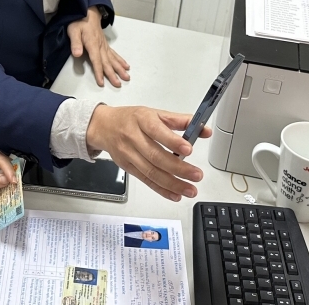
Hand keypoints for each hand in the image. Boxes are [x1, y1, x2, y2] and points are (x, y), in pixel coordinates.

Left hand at [0, 148, 16, 203]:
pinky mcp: (1, 171)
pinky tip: (14, 186)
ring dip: (14, 177)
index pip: (1, 160)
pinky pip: (10, 174)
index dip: (9, 170)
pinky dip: (12, 180)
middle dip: (13, 173)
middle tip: (16, 184)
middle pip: (8, 163)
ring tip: (16, 186)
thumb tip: (7, 180)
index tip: (13, 181)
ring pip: (11, 168)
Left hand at [67, 8, 129, 87]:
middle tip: (118, 84)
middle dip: (113, 74)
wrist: (88, 12)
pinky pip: (114, 54)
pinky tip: (126, 66)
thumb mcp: (73, 30)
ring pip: (113, 59)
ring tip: (127, 77)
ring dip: (120, 69)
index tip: (102, 82)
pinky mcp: (105, 44)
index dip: (99, 72)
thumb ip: (75, 43)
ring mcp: (104, 45)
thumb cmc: (79, 21)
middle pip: (107, 62)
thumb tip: (77, 54)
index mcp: (92, 44)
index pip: (96, 61)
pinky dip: (120, 61)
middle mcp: (101, 46)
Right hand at [86, 106, 211, 201]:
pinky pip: (145, 180)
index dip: (173, 141)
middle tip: (196, 175)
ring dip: (172, 184)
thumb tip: (204, 130)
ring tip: (190, 190)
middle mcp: (134, 137)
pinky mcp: (128, 167)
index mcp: (142, 120)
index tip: (189, 149)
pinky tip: (175, 194)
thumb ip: (181, 121)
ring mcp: (129, 154)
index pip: (157, 131)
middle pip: (155, 156)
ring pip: (151, 172)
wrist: (104, 127)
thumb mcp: (155, 113)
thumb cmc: (131, 119)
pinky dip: (161, 190)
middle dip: (178, 168)